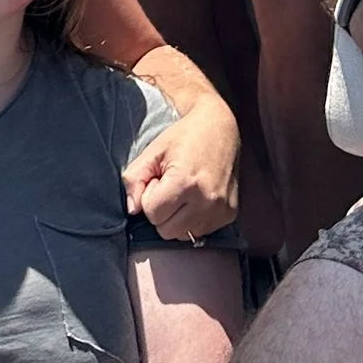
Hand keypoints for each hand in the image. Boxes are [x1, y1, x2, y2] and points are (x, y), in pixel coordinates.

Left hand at [125, 95, 241, 240]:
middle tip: (170, 186)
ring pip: (183, 234)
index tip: (159, 179)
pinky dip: (194, 219)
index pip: (152, 214)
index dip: (150, 196)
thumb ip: (134, 178)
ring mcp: (220, 210)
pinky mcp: (229, 215)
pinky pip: (201, 232)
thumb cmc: (184, 137)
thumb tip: (132, 209)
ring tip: (183, 192)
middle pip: (166, 230)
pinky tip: (196, 197)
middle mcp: (206, 201)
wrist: (220, 128)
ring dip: (177, 218)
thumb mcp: (152, 151)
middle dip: (162, 211)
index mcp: (184, 182)